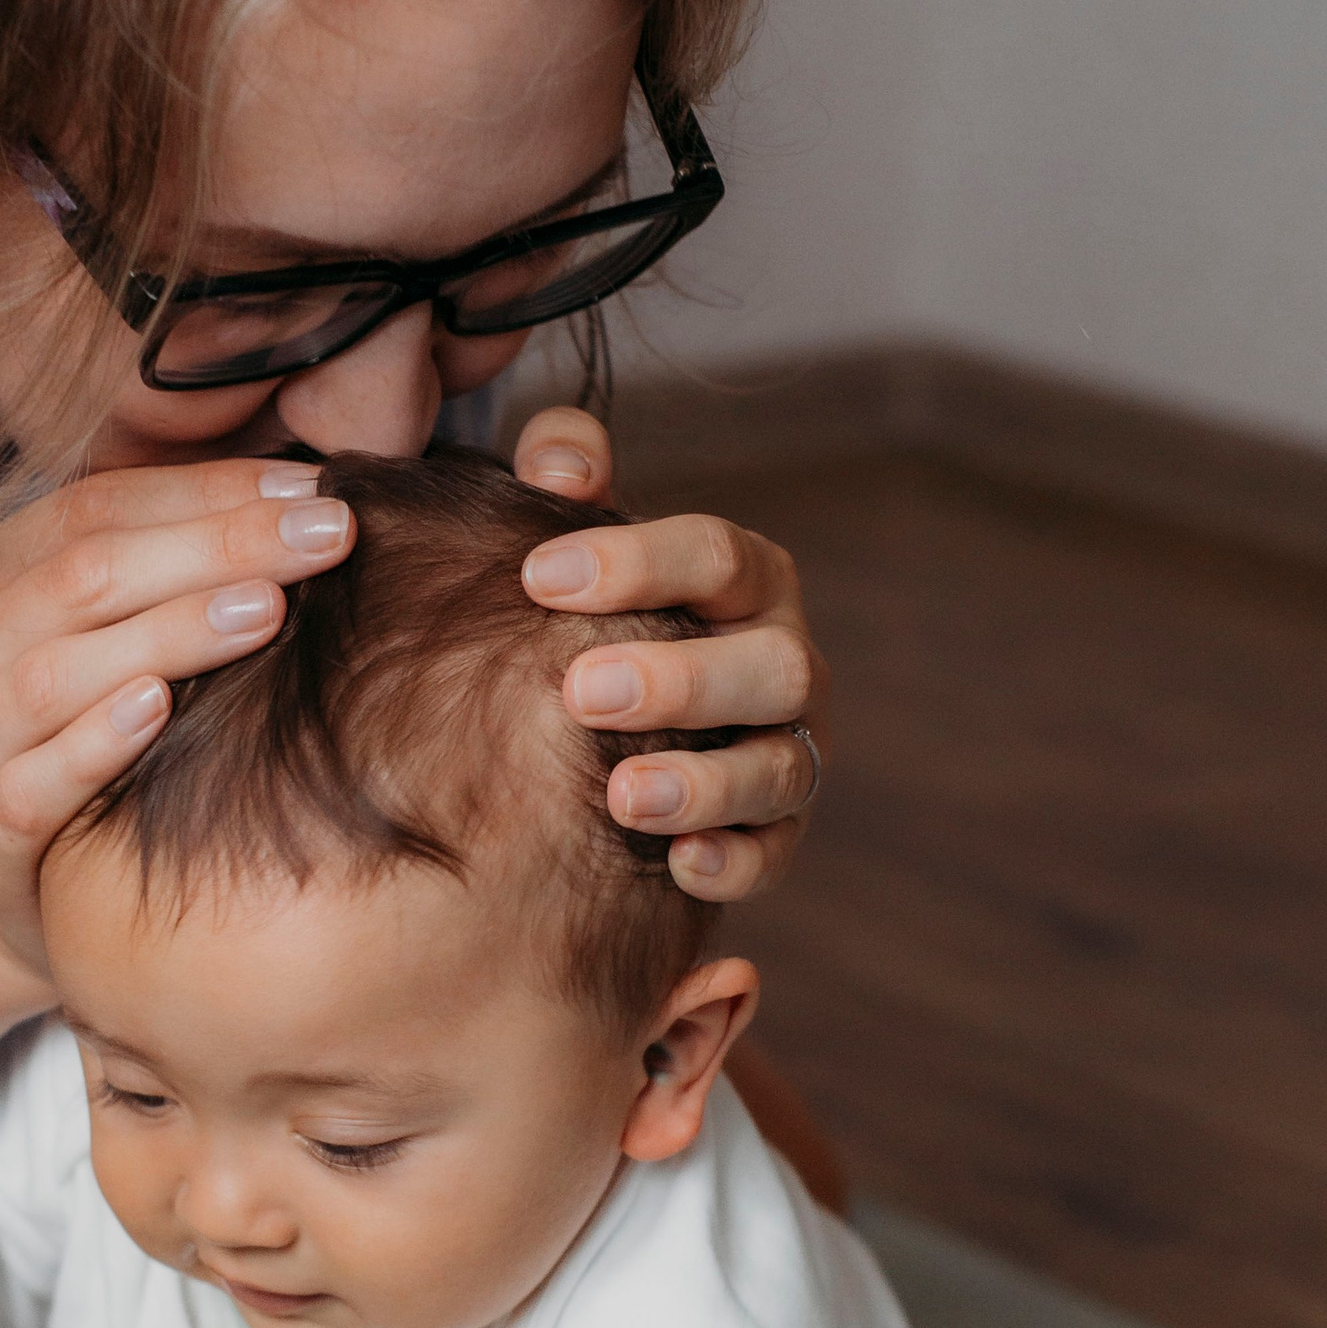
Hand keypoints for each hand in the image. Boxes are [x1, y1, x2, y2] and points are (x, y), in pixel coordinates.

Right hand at [0, 460, 357, 982]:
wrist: (19, 906)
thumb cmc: (89, 754)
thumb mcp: (110, 645)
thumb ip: (167, 573)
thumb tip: (304, 497)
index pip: (96, 507)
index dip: (208, 492)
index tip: (316, 488)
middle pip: (83, 575)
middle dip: (216, 545)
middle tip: (328, 533)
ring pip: (55, 671)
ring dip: (166, 633)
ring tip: (267, 610)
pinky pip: (29, 784)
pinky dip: (94, 743)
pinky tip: (161, 710)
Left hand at [512, 406, 827, 901]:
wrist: (602, 725)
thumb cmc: (590, 615)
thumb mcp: (576, 542)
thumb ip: (565, 477)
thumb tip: (561, 462)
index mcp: (740, 578)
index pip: (713, 554)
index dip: (634, 562)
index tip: (537, 577)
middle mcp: (782, 657)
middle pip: (771, 663)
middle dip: (681, 681)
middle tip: (579, 692)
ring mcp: (788, 747)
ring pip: (782, 764)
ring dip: (707, 783)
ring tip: (623, 798)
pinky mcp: (777, 831)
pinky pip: (774, 852)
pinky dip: (734, 860)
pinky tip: (679, 865)